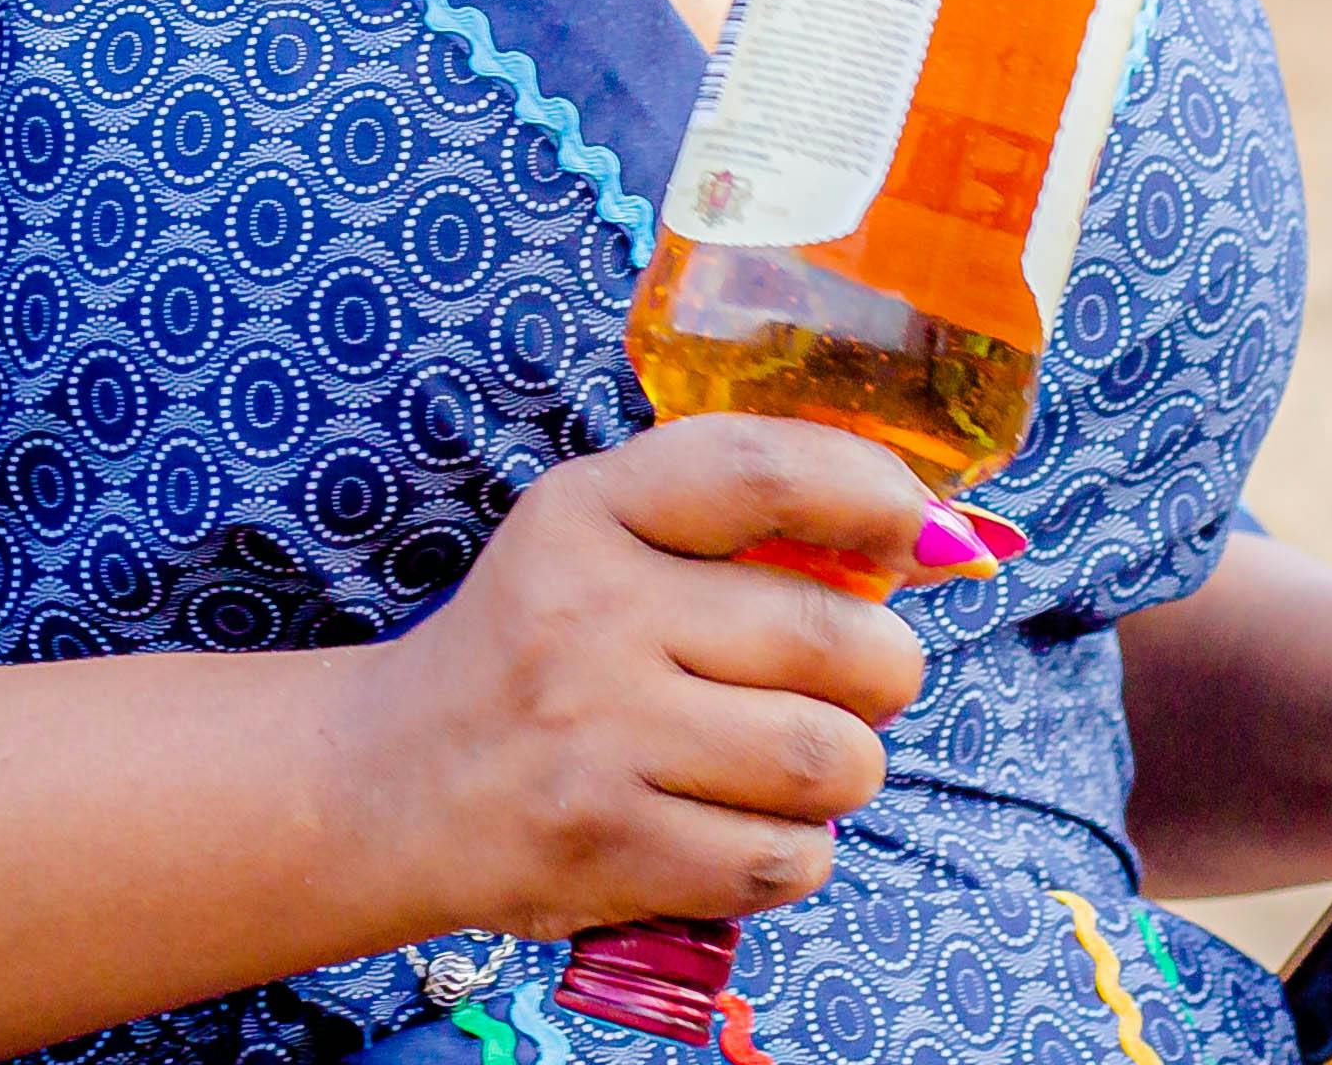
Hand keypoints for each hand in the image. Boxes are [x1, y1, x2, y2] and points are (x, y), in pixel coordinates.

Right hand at [350, 417, 959, 943]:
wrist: (391, 782)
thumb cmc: (534, 649)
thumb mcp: (596, 537)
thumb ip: (738, 518)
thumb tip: (940, 538)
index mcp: (587, 512)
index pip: (763, 474)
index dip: (875, 496)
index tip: (924, 534)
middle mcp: (589, 614)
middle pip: (831, 639)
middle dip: (883, 671)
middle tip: (856, 683)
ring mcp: (598, 737)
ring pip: (826, 759)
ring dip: (845, 769)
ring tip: (795, 760)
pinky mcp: (611, 847)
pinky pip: (786, 856)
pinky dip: (796, 850)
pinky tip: (746, 825)